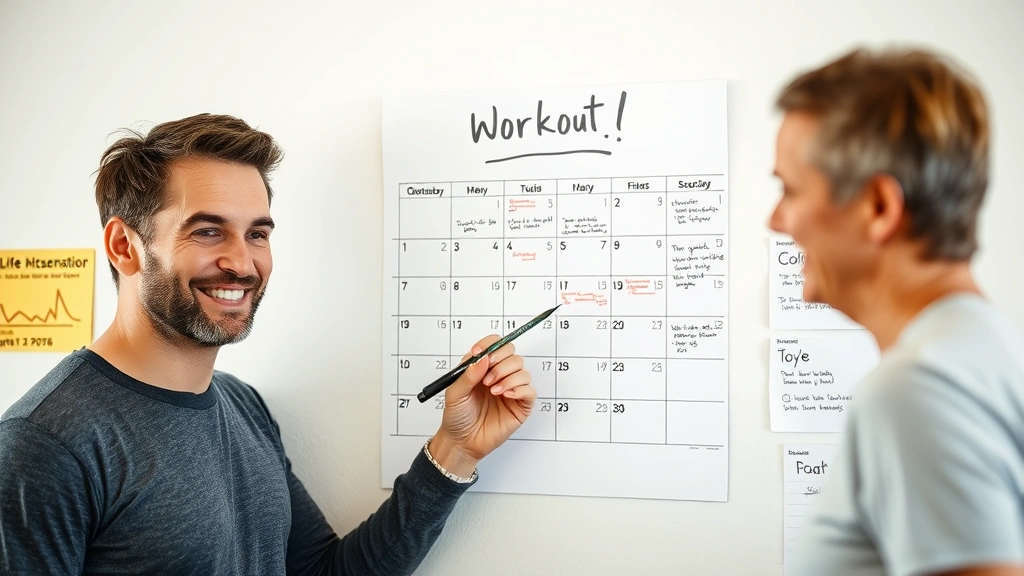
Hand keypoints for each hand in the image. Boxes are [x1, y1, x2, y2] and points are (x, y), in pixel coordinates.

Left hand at [429, 334, 534, 476]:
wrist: (461, 442)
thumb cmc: (457, 417)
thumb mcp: (454, 393)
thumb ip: (468, 374)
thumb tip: (482, 358)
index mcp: (483, 368)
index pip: (495, 345)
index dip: (490, 345)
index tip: (480, 353)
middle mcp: (499, 376)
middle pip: (512, 354)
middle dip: (500, 361)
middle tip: (487, 376)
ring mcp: (511, 390)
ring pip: (522, 370)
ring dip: (507, 376)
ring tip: (493, 390)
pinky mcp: (520, 405)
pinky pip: (529, 391)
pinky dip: (519, 389)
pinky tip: (505, 396)